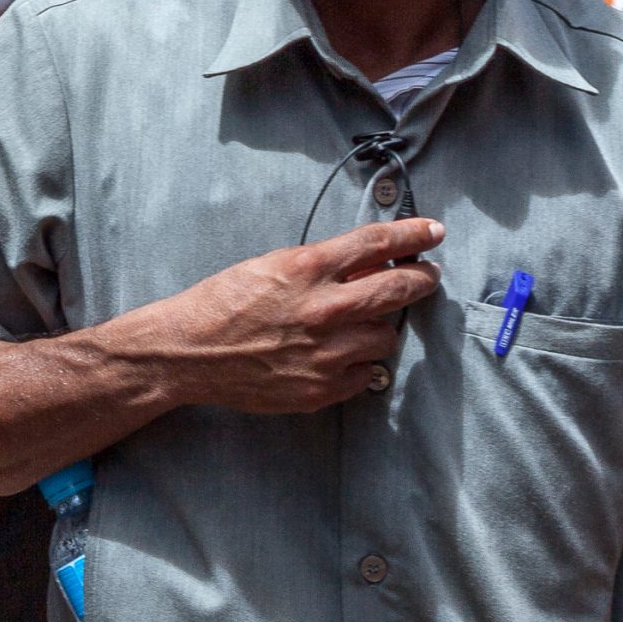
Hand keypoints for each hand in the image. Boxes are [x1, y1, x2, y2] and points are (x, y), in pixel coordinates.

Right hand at [128, 217, 448, 414]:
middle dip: (422, 279)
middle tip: (427, 275)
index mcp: (307, 269)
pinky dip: (359, 363)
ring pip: (386, 337)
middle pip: (397, 290)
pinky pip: (365, 374)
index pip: (377, 244)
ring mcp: (325, 353)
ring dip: (380, 327)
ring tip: (361, 324)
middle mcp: (322, 310)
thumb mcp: (272, 265)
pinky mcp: (321, 389)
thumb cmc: (223, 303)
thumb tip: (371, 265)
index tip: (433, 231)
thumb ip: (323, 266)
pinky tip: (340, 355)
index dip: (413, 234)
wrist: (189, 352)